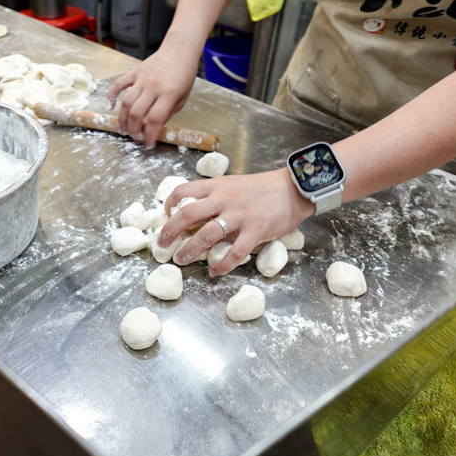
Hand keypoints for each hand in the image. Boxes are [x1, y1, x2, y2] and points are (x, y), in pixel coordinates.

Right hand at [107, 42, 198, 148]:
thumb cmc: (184, 75)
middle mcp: (153, 87)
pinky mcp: (135, 72)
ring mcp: (142, 78)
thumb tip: (154, 127)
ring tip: (123, 130)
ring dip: (122, 119)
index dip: (149, 136)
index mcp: (169, 94)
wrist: (180, 49)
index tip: (148, 145)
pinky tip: (110, 106)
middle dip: (134, 131)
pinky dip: (112, 95)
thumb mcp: (183, 98)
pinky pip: (119, 84)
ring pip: (126, 102)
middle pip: (137, 113)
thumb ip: (168, 113)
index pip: (154, 120)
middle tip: (135, 138)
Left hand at [157, 169, 313, 276]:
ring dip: (190, 250)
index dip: (169, 204)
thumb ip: (215, 195)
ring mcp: (240, 216)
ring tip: (181, 259)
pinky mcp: (256, 231)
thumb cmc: (263, 188)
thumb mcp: (233, 184)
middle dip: (170, 231)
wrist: (293, 188)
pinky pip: (235, 252)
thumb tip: (194, 211)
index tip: (165, 216)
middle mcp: (224, 199)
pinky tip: (214, 272)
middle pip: (188, 214)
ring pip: (207, 235)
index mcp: (217, 186)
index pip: (183, 190)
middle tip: (162, 244)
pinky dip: (222, 265)